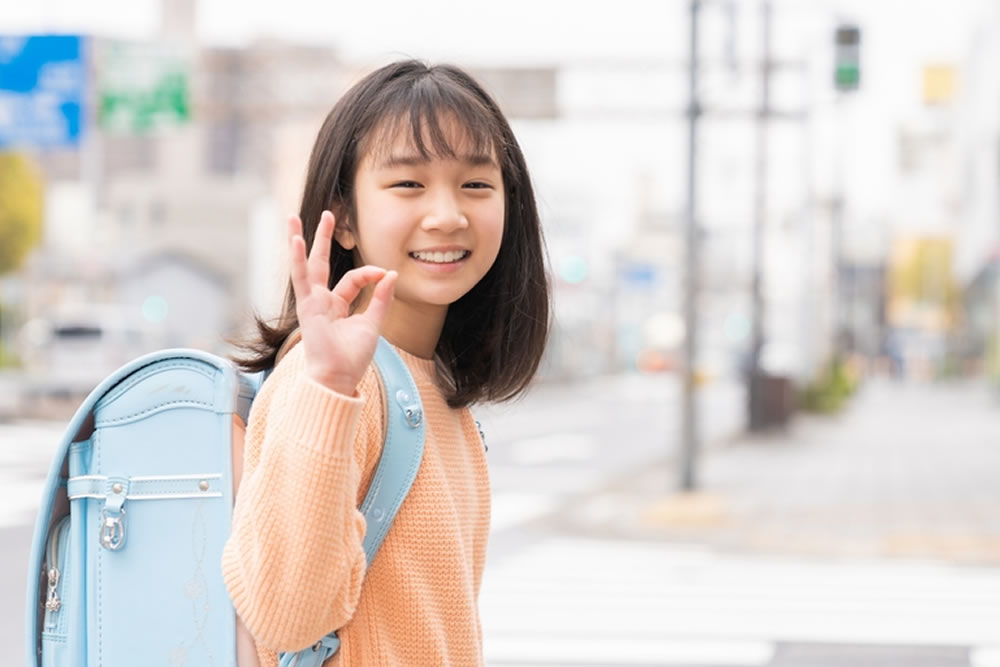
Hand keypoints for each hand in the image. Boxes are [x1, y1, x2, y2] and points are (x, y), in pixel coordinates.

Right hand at [288, 211, 396, 394]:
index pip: (353, 279)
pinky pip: (301, 278)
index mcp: (336, 306)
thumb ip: (381, 298)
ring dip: (300, 240)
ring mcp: (311, 302)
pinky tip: (297, 239)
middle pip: (320, 263)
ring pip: (305, 265)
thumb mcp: (373, 323)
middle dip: (323, 238)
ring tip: (292, 217)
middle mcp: (321, 301)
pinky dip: (298, 259)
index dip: (371, 274)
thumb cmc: (353, 356)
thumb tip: (392, 274)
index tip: (386, 275)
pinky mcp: (306, 306)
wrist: (339, 376)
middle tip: (328, 214)